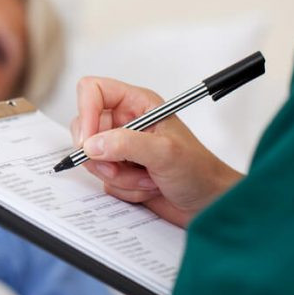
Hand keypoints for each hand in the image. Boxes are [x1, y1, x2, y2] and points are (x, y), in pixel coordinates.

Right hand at [71, 76, 242, 226]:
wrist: (208, 203)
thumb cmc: (199, 170)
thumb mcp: (165, 152)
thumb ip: (127, 145)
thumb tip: (92, 145)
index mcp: (137, 104)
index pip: (93, 91)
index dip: (85, 113)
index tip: (88, 141)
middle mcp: (126, 123)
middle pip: (86, 129)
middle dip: (103, 156)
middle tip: (122, 167)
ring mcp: (121, 149)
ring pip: (93, 160)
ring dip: (120, 177)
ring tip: (148, 179)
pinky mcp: (120, 172)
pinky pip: (104, 181)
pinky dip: (124, 190)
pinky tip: (148, 188)